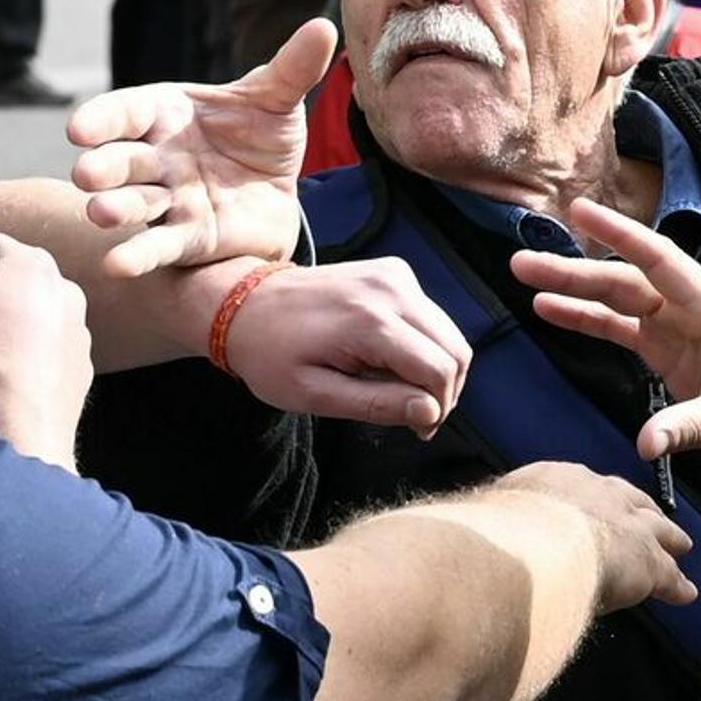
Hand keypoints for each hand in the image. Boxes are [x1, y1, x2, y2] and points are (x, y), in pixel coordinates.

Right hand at [67, 17, 334, 275]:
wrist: (274, 196)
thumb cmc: (258, 139)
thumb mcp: (277, 101)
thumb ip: (293, 68)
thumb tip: (322, 27)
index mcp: (167, 114)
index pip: (127, 111)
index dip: (103, 119)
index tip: (79, 128)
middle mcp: (158, 158)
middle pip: (122, 161)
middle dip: (104, 167)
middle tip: (88, 173)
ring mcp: (169, 201)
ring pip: (135, 204)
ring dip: (115, 209)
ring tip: (101, 212)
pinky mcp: (186, 240)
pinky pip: (158, 247)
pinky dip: (137, 255)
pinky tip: (117, 264)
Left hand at [220, 257, 471, 436]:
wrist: (244, 305)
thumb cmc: (271, 355)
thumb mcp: (315, 395)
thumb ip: (378, 405)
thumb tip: (431, 412)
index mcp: (370, 322)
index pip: (440, 370)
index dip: (437, 409)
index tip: (417, 429)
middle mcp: (390, 290)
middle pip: (455, 349)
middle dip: (443, 390)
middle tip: (413, 416)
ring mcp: (393, 275)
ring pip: (448, 332)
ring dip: (435, 367)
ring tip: (398, 389)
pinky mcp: (392, 271)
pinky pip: (430, 315)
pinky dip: (422, 343)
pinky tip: (389, 358)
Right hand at [495, 462, 697, 612]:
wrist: (531, 550)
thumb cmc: (498, 536)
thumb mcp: (490, 518)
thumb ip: (495, 524)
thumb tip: (477, 536)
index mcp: (557, 479)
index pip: (582, 487)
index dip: (594, 500)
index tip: (596, 507)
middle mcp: (599, 494)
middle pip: (631, 500)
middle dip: (643, 511)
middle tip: (652, 520)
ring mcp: (628, 525)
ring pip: (659, 531)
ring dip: (670, 541)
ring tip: (681, 547)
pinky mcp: (647, 562)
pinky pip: (668, 576)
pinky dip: (677, 586)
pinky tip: (685, 594)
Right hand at [510, 198, 700, 511]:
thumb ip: (689, 427)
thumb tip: (647, 443)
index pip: (658, 260)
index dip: (620, 234)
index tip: (580, 212)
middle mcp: (688, 309)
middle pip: (624, 280)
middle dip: (575, 270)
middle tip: (523, 261)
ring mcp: (673, 328)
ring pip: (616, 300)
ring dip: (572, 290)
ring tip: (525, 279)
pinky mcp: (664, 351)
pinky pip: (618, 328)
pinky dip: (585, 319)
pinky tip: (550, 310)